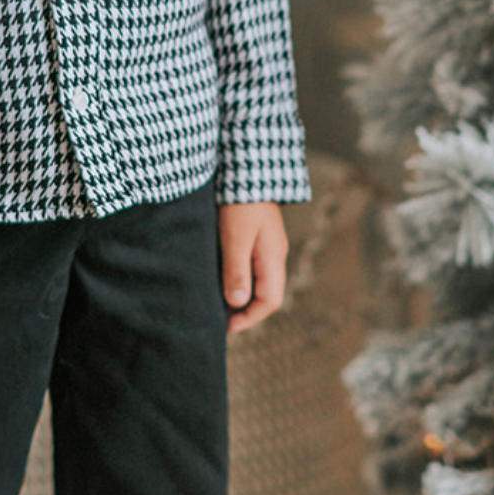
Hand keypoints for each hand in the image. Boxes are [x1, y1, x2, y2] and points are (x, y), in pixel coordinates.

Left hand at [218, 201, 287, 336]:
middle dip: (246, 311)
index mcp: (273, 257)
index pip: (269, 301)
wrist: (248, 167)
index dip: (249, 318)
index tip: (228, 327)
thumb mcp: (235, 238)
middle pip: (266, 294)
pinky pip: (252, 267)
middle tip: (221, 320)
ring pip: (259, 281)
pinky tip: (222, 280)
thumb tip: (238, 304)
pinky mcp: (257, 236)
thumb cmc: (241, 201)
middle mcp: (274, 254)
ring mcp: (267, 245)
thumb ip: (237, 271)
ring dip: (242, 296)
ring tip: (219, 304)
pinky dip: (240, 279)